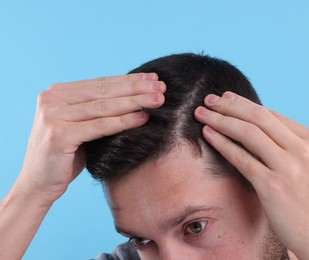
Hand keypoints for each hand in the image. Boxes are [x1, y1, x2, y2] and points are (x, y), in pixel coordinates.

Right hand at [17, 73, 165, 203]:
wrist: (38, 184)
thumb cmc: (65, 155)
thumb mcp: (81, 126)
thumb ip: (97, 109)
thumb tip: (136, 95)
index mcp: (57, 93)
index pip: (100, 83)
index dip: (129, 80)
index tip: (153, 79)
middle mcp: (52, 99)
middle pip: (104, 91)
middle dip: (136, 88)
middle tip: (161, 86)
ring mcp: (53, 116)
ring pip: (104, 107)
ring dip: (135, 102)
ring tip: (158, 100)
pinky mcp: (58, 134)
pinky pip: (100, 126)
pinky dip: (124, 122)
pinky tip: (143, 118)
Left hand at [195, 91, 308, 258]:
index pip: (274, 115)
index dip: (247, 105)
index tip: (228, 100)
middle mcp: (303, 150)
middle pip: (258, 118)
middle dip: (230, 105)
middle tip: (210, 99)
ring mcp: (287, 168)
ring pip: (248, 134)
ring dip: (221, 120)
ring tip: (202, 113)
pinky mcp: (271, 187)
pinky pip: (242, 159)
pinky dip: (222, 144)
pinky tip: (209, 134)